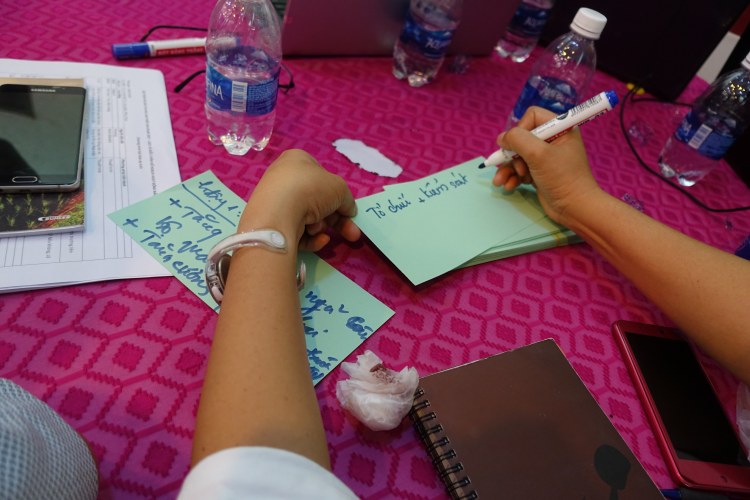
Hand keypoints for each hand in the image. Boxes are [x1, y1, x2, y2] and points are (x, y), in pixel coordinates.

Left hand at [241, 149, 360, 251]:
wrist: (278, 211)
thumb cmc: (311, 189)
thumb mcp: (340, 189)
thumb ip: (347, 200)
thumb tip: (349, 211)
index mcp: (298, 160)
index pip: (322, 177)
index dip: (337, 195)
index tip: (349, 211)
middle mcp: (284, 179)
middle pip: (318, 202)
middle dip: (336, 220)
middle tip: (353, 234)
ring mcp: (276, 202)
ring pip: (308, 218)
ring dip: (320, 226)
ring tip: (318, 229)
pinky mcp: (272, 223)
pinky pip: (296, 231)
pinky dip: (310, 238)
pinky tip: (318, 240)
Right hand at [491, 107, 602, 224]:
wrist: (575, 208)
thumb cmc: (562, 178)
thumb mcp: (539, 154)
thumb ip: (518, 140)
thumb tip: (501, 138)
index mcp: (560, 128)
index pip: (532, 117)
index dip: (520, 129)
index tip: (516, 146)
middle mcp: (553, 140)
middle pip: (521, 138)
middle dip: (512, 154)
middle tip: (517, 168)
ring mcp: (545, 158)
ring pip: (517, 156)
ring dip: (508, 168)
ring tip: (501, 181)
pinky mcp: (540, 173)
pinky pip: (520, 169)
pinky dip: (512, 177)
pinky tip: (509, 186)